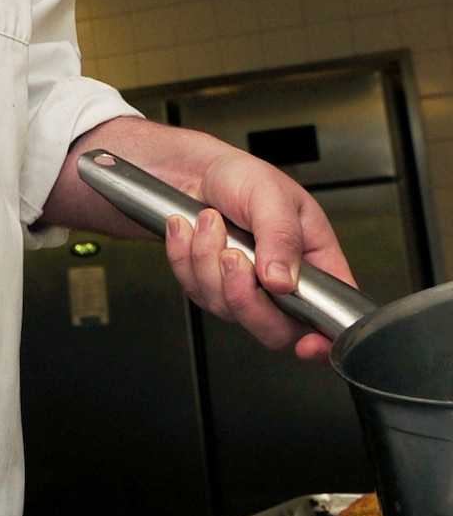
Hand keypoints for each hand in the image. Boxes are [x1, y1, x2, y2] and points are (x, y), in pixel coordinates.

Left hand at [44, 115, 356, 362]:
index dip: (323, 339)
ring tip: (209, 221)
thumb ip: (281, 236)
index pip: (331, 314)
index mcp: (315, 261)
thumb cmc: (241, 176)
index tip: (308, 344)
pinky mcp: (210, 287)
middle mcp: (283, 283)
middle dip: (243, 294)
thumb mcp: (270, 195)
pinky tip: (188, 229)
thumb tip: (284, 281)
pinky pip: (194, 291)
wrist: (193, 171)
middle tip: (233, 255)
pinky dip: (184, 257)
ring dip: (208, 261)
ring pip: (226, 308)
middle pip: (272, 327)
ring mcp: (245, 289)